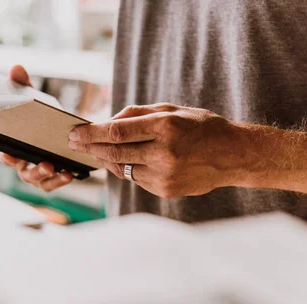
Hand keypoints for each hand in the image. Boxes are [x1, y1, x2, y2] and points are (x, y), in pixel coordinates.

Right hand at [0, 65, 72, 191]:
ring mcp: (37, 172)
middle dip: (34, 170)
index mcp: (14, 147)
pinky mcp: (52, 175)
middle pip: (24, 172)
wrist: (58, 127)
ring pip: (39, 181)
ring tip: (59, 169)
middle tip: (45, 164)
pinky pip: (53, 182)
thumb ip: (23, 85)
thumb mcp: (32, 99)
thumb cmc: (38, 116)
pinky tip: (70, 174)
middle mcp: (23, 163)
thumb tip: (17, 69)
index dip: (6, 157)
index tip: (8, 155)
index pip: (5, 155)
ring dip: (48, 177)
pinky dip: (61, 179)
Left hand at [68, 103, 249, 197]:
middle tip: (74, 142)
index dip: (91, 133)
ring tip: (96, 150)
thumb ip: (138, 115)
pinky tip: (126, 161)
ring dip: (107, 159)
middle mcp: (163, 153)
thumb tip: (107, 122)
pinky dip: (128, 169)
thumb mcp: (172, 110)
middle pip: (114, 152)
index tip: (74, 132)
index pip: (117, 131)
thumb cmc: (202, 128)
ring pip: (122, 168)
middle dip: (90, 147)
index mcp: (165, 127)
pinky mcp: (165, 190)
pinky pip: (136, 179)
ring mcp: (164, 175)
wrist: (232, 156)